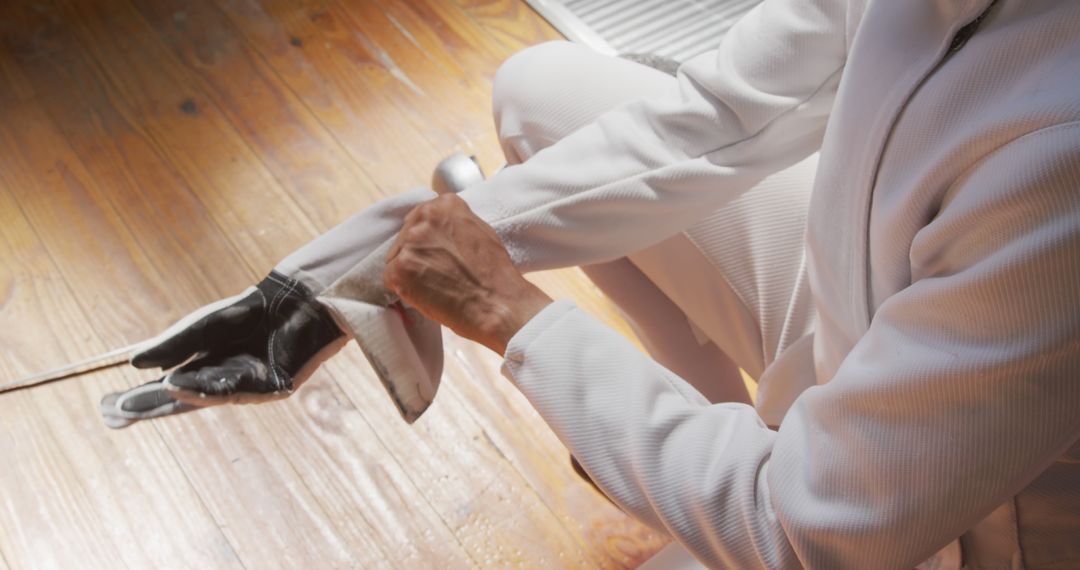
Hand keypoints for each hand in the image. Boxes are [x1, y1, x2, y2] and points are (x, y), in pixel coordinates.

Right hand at [100, 272, 345, 427]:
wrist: (293, 303)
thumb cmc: (249, 314)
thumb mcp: (202, 327)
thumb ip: (173, 344)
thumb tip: (133, 363)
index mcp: (206, 371)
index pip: (171, 391)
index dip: (144, 400)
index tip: (111, 408)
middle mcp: (224, 384)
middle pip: (185, 400)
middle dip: (153, 407)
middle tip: (119, 414)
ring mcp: (248, 388)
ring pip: (210, 395)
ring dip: (181, 395)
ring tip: (150, 395)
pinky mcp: (273, 387)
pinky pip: (237, 391)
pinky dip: (208, 389)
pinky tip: (182, 385)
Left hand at [383, 194, 551, 353]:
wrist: (497, 303)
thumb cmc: (495, 273)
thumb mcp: (480, 230)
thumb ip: (454, 222)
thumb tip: (439, 229)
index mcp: (445, 204)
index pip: (422, 216)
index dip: (428, 238)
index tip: (437, 252)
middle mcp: (425, 216)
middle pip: (406, 234)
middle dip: (417, 253)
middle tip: (436, 272)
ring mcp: (410, 242)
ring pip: (397, 256)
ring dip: (410, 270)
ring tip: (435, 285)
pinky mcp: (399, 268)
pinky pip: (391, 277)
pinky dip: (404, 288)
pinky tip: (426, 293)